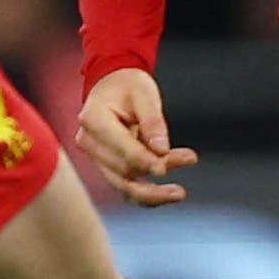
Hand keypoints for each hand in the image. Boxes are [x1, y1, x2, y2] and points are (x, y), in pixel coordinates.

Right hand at [75, 66, 195, 205]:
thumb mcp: (144, 94)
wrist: (113, 85)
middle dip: (155, 168)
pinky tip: (167, 194)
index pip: (120, 147)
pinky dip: (147, 193)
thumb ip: (152, 122)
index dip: (143, 160)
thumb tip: (161, 150)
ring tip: (178, 192)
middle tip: (188, 159)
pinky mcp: (107, 166)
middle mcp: (90, 142)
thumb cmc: (127, 86)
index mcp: (93, 119)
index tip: (164, 168)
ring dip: (153, 191)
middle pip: (123, 169)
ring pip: (123, 185)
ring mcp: (96, 157)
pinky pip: (126, 186)